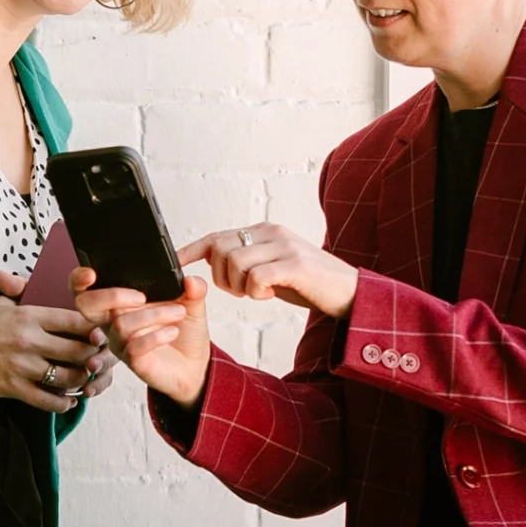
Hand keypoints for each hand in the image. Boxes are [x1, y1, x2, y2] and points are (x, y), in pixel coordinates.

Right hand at [0, 270, 105, 412]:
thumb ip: (24, 292)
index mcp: (30, 315)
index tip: (101, 333)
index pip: (74, 320)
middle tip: (99, 358)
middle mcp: (30, 341)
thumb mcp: (2, 302)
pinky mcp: (13, 387)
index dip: (94, 328)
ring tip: (85, 378)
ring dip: (81, 379)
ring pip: (66, 377)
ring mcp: (22, 366)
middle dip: (93, 355)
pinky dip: (62, 403)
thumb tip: (39, 279)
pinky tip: (69, 400)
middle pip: (77, 350)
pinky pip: (45, 400)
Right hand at [73, 268, 210, 410]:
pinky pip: (134, 346)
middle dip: (110, 295)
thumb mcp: (192, 303)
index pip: (86, 288)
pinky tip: (173, 331)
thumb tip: (191, 280)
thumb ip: (193, 288)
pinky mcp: (133, 361)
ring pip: (121, 324)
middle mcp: (113, 321)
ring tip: (179, 312)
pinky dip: (156, 336)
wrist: (195, 364)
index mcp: (119, 301)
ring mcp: (120, 342)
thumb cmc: (184, 329)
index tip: (92, 273)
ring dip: (153, 314)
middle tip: (142, 296)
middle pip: (86, 304)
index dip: (80, 279)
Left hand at [178, 223, 358, 318]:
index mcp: (264, 232)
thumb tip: (214, 263)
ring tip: (259, 293)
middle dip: (222, 278)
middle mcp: (272, 232)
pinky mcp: (296, 264)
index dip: (191, 250)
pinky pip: (257, 276)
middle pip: (220, 249)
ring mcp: (284, 246)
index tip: (174, 264)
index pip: (217, 237)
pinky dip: (256, 291)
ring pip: (235, 262)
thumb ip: (248, 263)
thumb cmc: (309, 283)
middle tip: (243, 291)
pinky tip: (271, 294)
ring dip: (240, 286)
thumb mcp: (273, 269)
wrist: (351, 291)